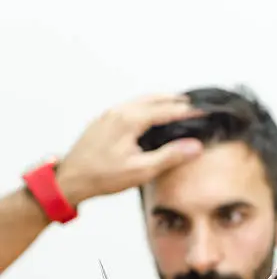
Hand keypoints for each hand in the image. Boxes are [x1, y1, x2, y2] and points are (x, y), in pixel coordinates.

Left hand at [55, 94, 203, 205]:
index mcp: (130, 120)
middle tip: (191, 104)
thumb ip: (169, 156)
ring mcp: (109, 115)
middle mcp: (119, 112)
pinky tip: (147, 117)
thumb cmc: (102, 176)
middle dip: (174, 100)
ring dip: (158, 101)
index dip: (187, 111)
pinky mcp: (102, 122)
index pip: (166, 110)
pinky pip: (128, 107)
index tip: (203, 111)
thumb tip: (194, 147)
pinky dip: (144, 107)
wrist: (71, 179)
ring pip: (139, 101)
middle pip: (153, 99)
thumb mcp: (141, 170)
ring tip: (173, 106)